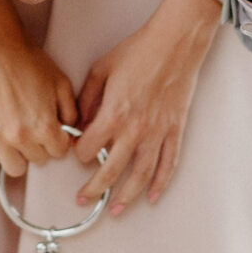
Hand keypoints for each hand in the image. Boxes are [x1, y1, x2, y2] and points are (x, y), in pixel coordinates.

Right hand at [0, 0, 76, 183]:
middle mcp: (20, 136)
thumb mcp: (61, 82)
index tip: (55, 134)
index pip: (59, 152)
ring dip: (19, 158)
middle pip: (38, 160)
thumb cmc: (26, 59)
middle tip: (35, 131)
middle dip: (40, 147)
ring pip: (13, 168)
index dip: (59, 141)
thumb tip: (72, 131)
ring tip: (18, 144)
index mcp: (44, 125)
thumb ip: (71, 111)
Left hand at [71, 0, 219, 214]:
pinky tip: (151, 196)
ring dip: (125, 196)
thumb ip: (87, 99)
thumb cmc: (139, 50)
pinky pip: (168, 164)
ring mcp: (157, 132)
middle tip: (83, 198)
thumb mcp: (101, 69)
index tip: (76, 153)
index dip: (78, 153)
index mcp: (113, 113)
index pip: (88, 149)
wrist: (175, 42)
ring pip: (139, 175)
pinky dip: (160, 183)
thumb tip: (80, 122)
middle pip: (110, 170)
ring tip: (114, 210)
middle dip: (94, 188)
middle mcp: (134, 129)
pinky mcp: (174, 130)